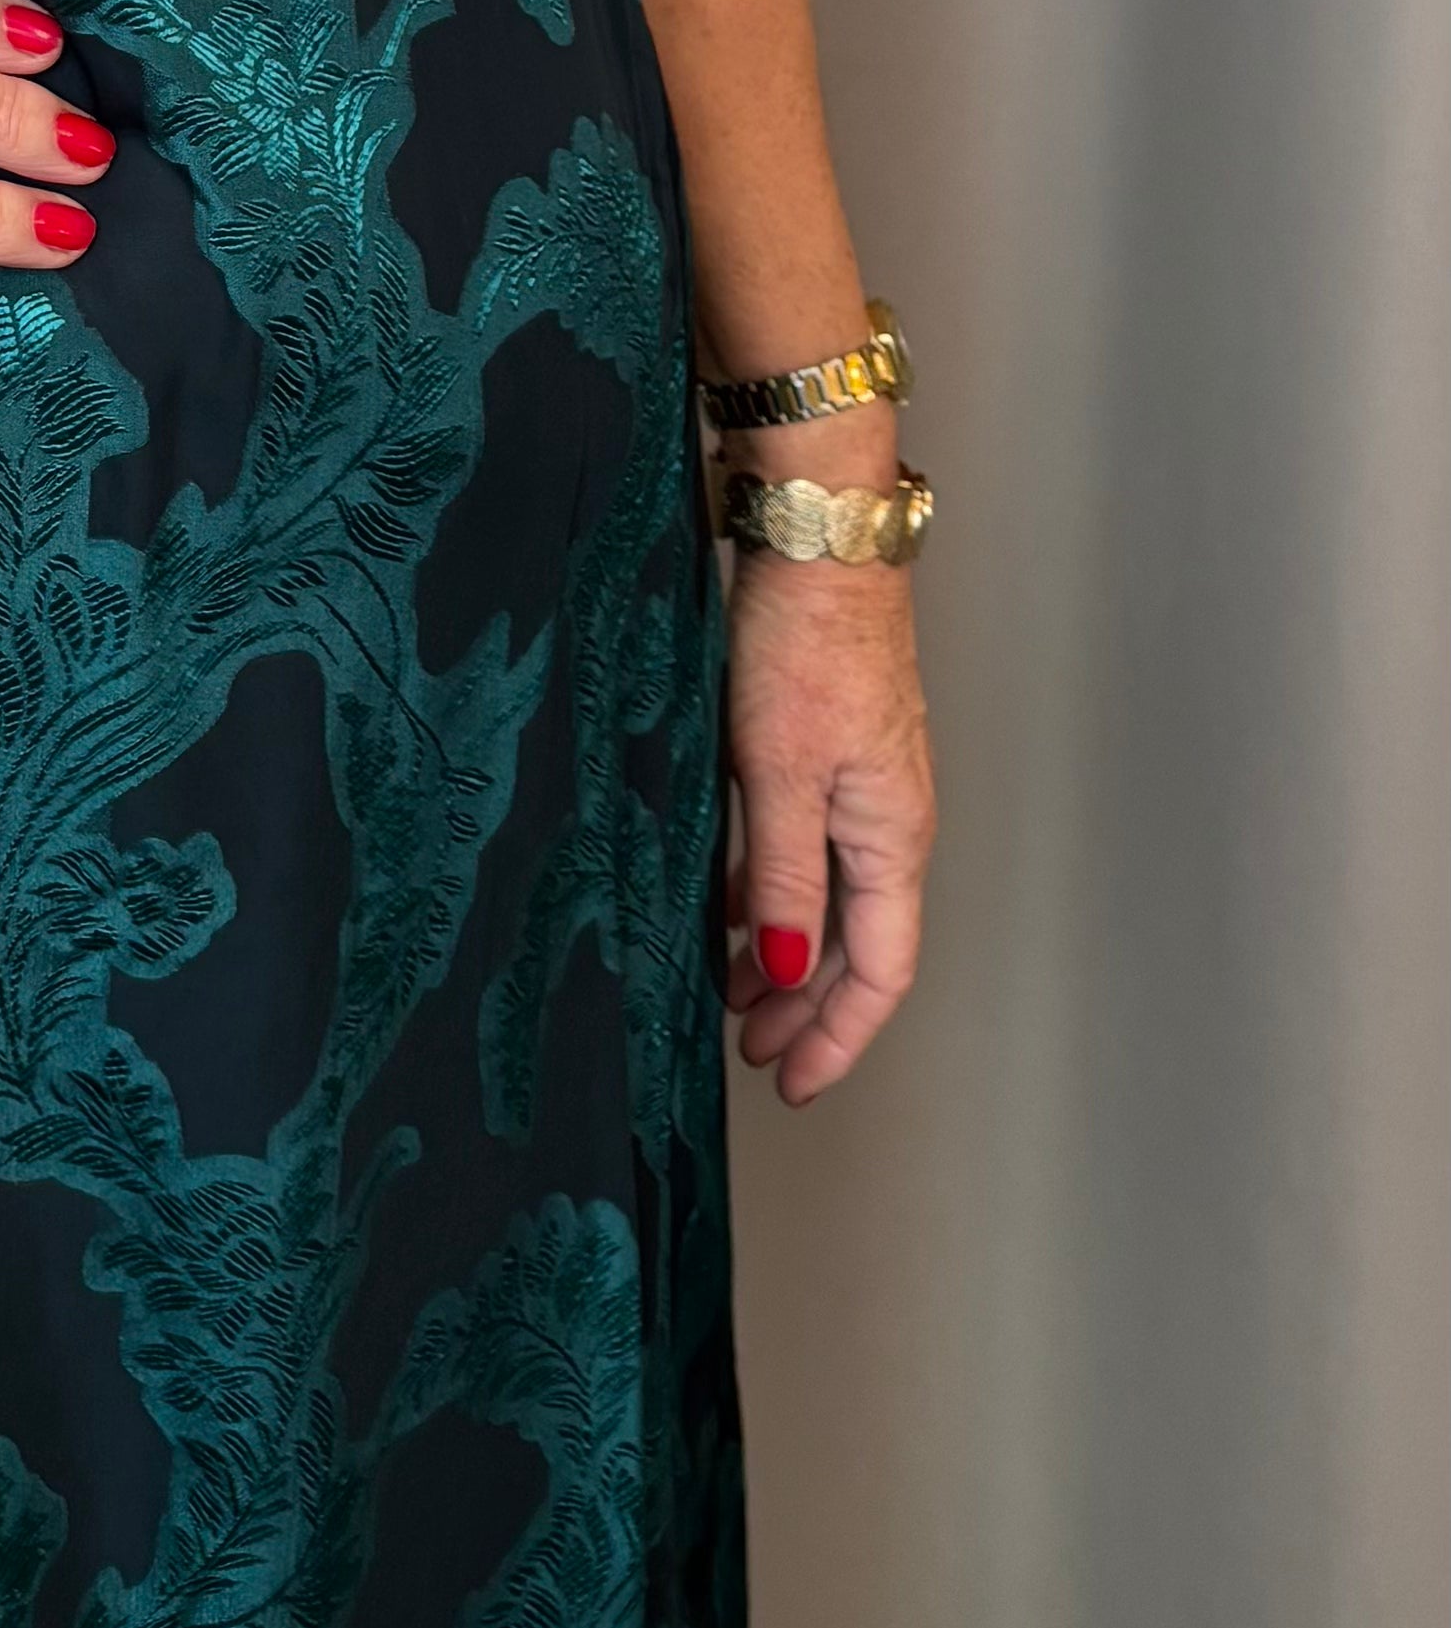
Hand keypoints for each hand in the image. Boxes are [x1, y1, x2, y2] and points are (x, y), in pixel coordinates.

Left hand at [720, 534, 935, 1103]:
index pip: (879, 972)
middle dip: (811, 1011)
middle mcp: (889, 821)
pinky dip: (780, 893)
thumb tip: (792, 971)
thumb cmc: (805, 644)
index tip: (793, 1084)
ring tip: (735, 991)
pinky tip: (739, 904)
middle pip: (862, 947)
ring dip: (791, 955)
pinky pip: (815, 851)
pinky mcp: (835, 752)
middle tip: (756, 1055)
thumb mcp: (779, 773)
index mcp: (892, 837)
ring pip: (836, 900)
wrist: (818, 544)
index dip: (838, 1037)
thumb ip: (787, 876)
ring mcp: (865, 786)